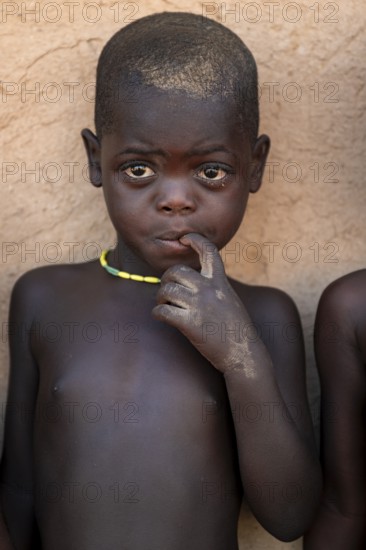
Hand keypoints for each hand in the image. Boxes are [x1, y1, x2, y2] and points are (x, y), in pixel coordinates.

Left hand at [152, 233, 254, 374]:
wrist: (244, 353)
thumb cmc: (236, 329)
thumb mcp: (230, 299)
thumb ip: (214, 287)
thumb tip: (194, 281)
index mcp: (220, 282)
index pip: (209, 251)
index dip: (195, 240)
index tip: (184, 238)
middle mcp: (209, 289)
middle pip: (176, 271)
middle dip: (166, 280)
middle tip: (167, 292)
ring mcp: (199, 306)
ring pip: (166, 290)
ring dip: (160, 298)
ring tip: (164, 306)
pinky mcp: (189, 323)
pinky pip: (162, 311)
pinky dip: (157, 313)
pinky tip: (161, 317)